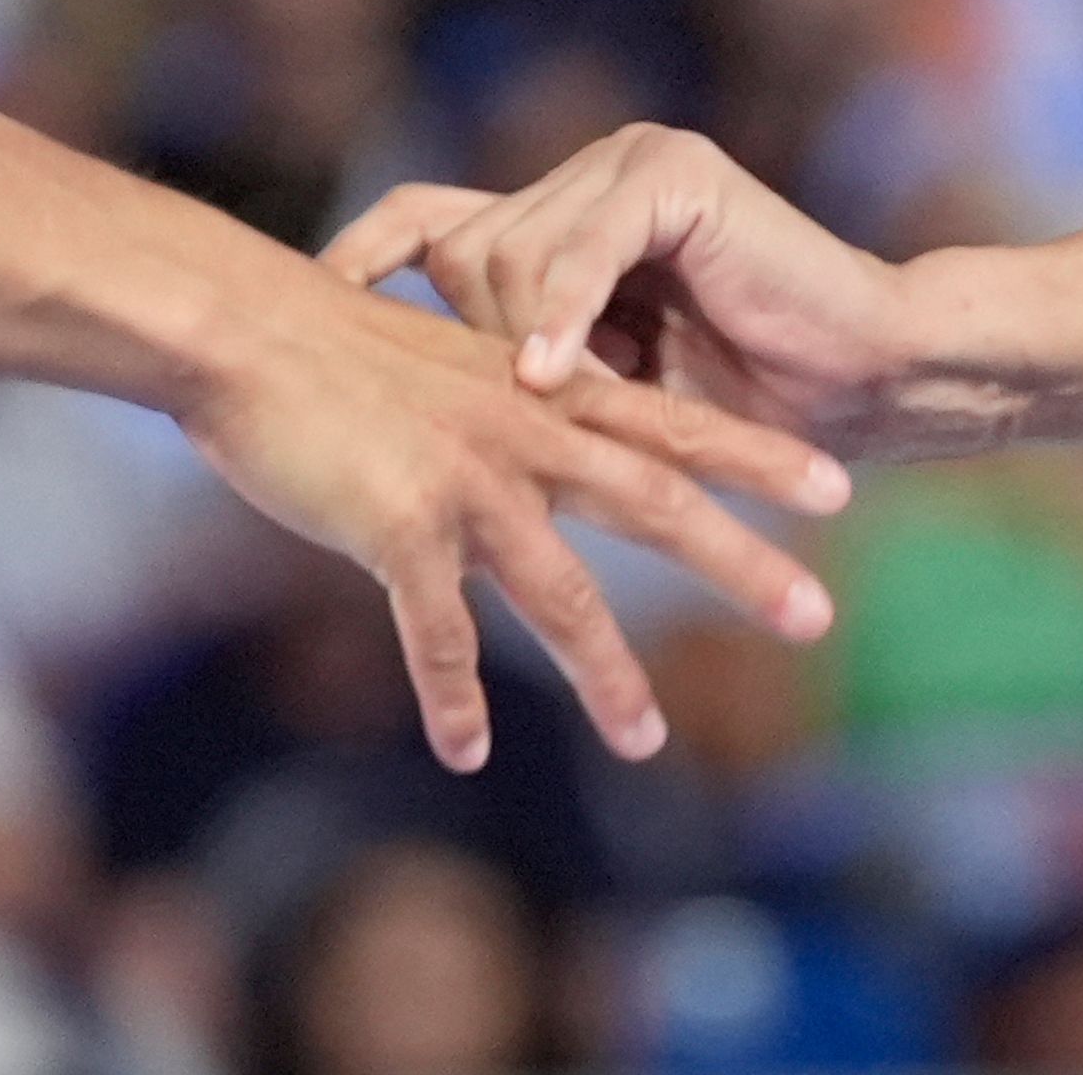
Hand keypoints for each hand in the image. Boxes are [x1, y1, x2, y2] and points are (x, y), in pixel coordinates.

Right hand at [179, 260, 850, 774]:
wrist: (244, 330)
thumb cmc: (326, 344)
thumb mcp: (439, 368)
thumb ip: (491, 418)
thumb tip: (518, 467)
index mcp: (540, 392)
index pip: (674, 424)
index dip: (758, 457)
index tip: (838, 487)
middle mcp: (523, 434)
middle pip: (659, 504)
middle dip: (743, 563)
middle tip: (819, 617)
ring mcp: (466, 481)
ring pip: (561, 590)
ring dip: (608, 673)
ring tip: (648, 743)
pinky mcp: (398, 524)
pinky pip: (438, 631)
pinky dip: (454, 694)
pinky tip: (466, 751)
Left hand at [322, 126, 937, 459]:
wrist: (867, 380)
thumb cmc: (743, 405)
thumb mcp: (598, 395)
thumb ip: (513, 373)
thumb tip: (391, 407)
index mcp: (560, 216)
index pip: (426, 218)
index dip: (358, 256)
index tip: (297, 312)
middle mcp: (587, 174)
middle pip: (465, 252)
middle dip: (473, 344)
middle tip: (512, 415)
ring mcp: (631, 163)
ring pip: (514, 258)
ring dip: (527, 348)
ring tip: (555, 411)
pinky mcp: (675, 175)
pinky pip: (585, 251)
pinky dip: (565, 318)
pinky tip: (549, 375)